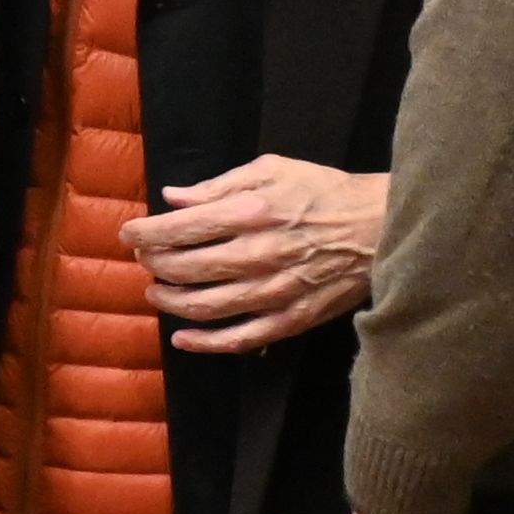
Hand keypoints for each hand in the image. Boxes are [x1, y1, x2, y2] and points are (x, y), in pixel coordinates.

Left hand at [134, 156, 384, 349]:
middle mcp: (258, 255)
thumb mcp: (272, 171)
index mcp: (251, 213)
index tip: (129, 234)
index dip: (142, 234)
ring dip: (169, 301)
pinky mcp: (292, 318)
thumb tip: (172, 198)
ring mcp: (275, 291)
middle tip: (145, 259)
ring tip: (156, 291)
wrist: (385, 227)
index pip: (178, 229)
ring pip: (202, 307)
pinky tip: (182, 337)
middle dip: (153, 264)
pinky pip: (240, 339)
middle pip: (183, 269)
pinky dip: (204, 343)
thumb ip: (218, 185)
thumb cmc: (325, 193)